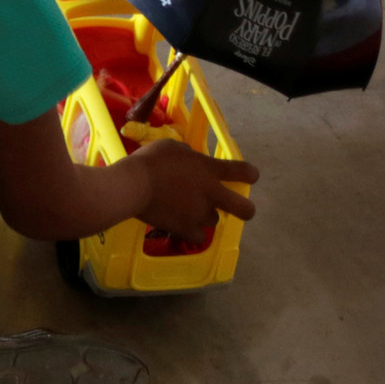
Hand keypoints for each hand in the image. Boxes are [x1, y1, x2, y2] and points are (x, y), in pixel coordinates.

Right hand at [121, 135, 258, 234]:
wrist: (133, 185)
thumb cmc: (150, 161)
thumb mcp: (172, 147)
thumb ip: (187, 155)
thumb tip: (189, 160)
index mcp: (210, 170)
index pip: (242, 171)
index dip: (250, 174)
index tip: (251, 176)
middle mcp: (211, 194)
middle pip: (243, 208)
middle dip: (246, 210)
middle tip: (241, 210)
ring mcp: (199, 214)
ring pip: (214, 221)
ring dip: (207, 217)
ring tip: (192, 214)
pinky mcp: (185, 229)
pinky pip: (198, 236)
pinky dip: (193, 232)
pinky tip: (185, 228)